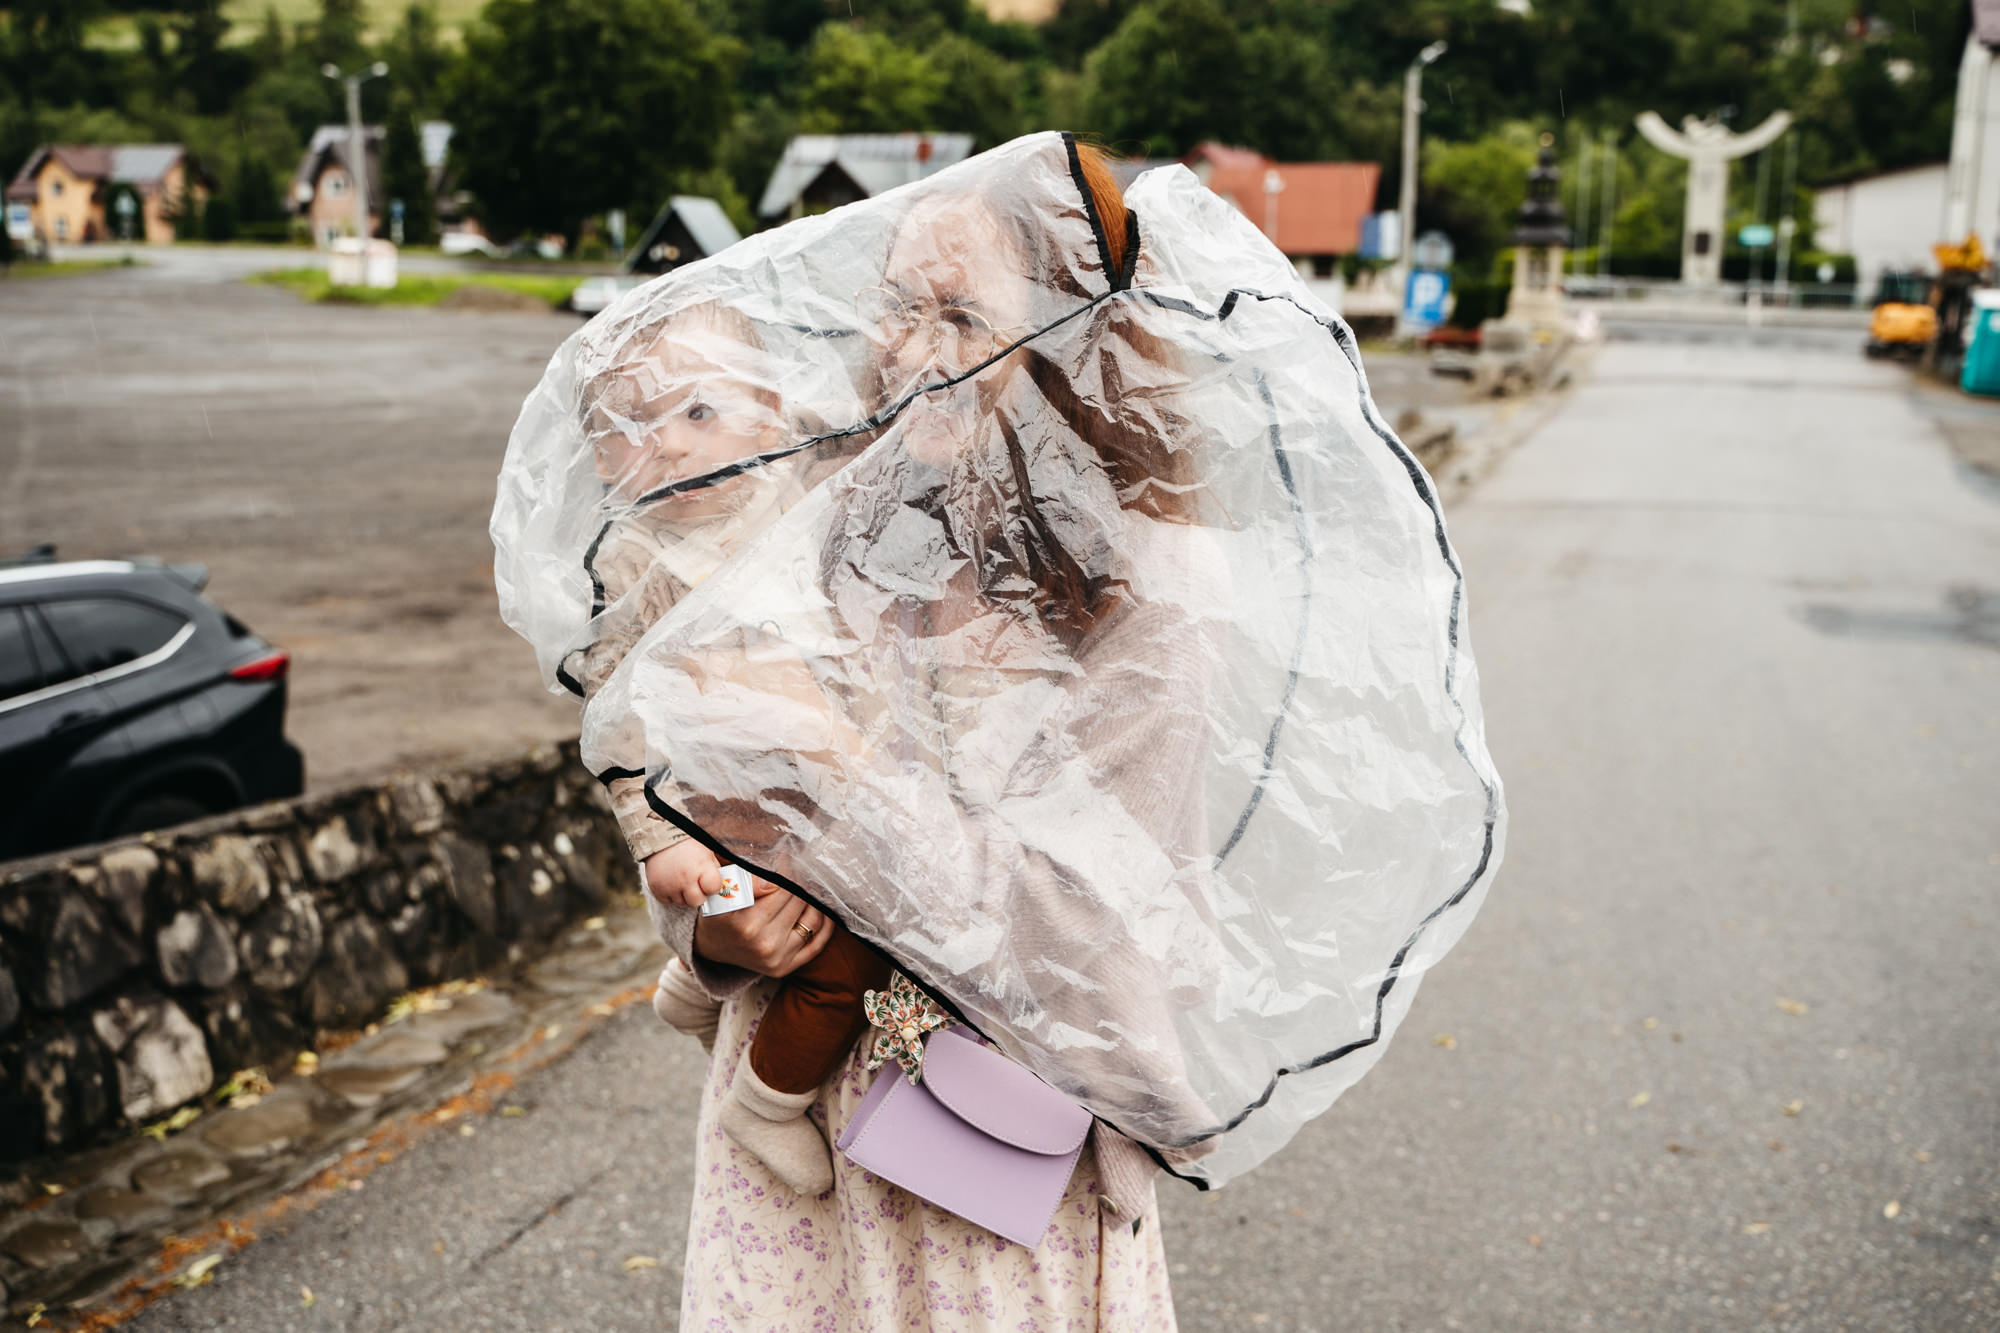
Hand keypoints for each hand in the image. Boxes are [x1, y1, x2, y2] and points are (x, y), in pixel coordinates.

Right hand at [642, 839, 723, 909]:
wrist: (661, 838)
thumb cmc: (687, 846)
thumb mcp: (706, 852)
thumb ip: (714, 869)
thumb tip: (720, 886)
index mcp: (701, 867)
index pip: (713, 888)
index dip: (713, 887)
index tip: (709, 883)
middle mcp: (685, 878)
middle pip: (698, 901)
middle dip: (699, 895)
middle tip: (695, 885)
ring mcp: (670, 885)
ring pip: (682, 902)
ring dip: (684, 895)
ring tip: (681, 880)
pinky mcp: (657, 889)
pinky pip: (668, 901)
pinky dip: (670, 895)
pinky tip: (671, 882)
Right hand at [692, 877, 831, 977]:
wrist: (710, 945)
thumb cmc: (719, 910)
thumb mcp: (723, 890)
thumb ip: (751, 879)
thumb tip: (781, 865)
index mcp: (745, 921)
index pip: (781, 885)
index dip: (787, 867)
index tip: (788, 856)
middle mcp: (762, 942)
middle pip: (798, 900)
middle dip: (800, 880)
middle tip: (800, 867)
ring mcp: (776, 957)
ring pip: (812, 919)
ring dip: (814, 899)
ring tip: (808, 885)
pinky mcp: (785, 967)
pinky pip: (817, 944)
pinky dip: (825, 924)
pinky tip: (824, 909)